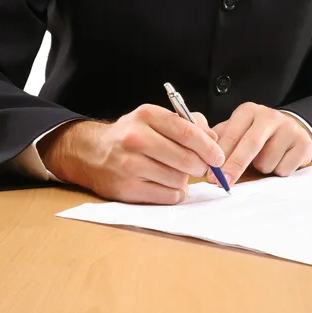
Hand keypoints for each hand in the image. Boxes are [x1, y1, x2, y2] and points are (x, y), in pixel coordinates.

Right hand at [37, 104, 224, 204]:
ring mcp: (129, 164)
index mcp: (147, 115)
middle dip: (200, 166)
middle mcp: (136, 138)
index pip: (188, 133)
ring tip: (174, 173)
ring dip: (184, 180)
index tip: (219, 157)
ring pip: (179, 180)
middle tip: (199, 167)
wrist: (92, 153)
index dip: (209, 148)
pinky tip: (166, 185)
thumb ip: (190, 124)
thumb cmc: (134, 135)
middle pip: (186, 159)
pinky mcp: (126, 189)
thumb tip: (214, 139)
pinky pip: (168, 196)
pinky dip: (174, 194)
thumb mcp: (157, 120)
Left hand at [207, 102, 311, 186]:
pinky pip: (284, 169)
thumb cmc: (257, 135)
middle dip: (235, 166)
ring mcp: (289, 129)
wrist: (293, 130)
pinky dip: (278, 171)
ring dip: (262, 169)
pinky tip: (280, 160)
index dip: (221, 156)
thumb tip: (202, 157)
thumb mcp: (237, 131)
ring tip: (265, 159)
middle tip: (225, 182)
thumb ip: (220, 141)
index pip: (232, 134)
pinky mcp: (303, 144)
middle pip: (251, 145)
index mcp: (248, 111)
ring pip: (267, 162)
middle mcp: (270, 116)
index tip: (211, 175)